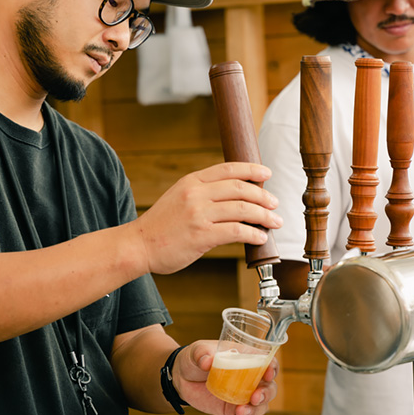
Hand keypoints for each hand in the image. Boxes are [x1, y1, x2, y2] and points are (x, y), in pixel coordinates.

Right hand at [129, 162, 281, 275]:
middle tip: (274, 203)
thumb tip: (235, 197)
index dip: (251, 169)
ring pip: (242, 209)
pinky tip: (260, 236)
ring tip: (275, 221)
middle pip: (240, 188)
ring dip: (264, 215)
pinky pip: (236, 231)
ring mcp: (198, 214)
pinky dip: (253, 233)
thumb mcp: (179, 197)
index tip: (267, 174)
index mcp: (191, 181)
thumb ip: (202, 193)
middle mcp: (196, 194)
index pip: (228, 169)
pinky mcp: (201, 235)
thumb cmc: (161, 225)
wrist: (138, 245)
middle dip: (263, 196)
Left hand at [173, 340, 278, 414]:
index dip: (272, 367)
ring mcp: (243, 395)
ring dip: (256, 410)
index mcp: (246, 358)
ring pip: (261, 405)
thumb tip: (207, 361)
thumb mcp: (197, 350)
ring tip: (241, 412)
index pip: (267, 362)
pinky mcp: (233, 409)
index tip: (268, 373)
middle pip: (269, 386)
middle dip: (267, 393)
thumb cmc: (195, 358)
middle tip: (255, 397)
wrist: (182, 378)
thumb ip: (202, 354)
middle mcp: (249, 378)